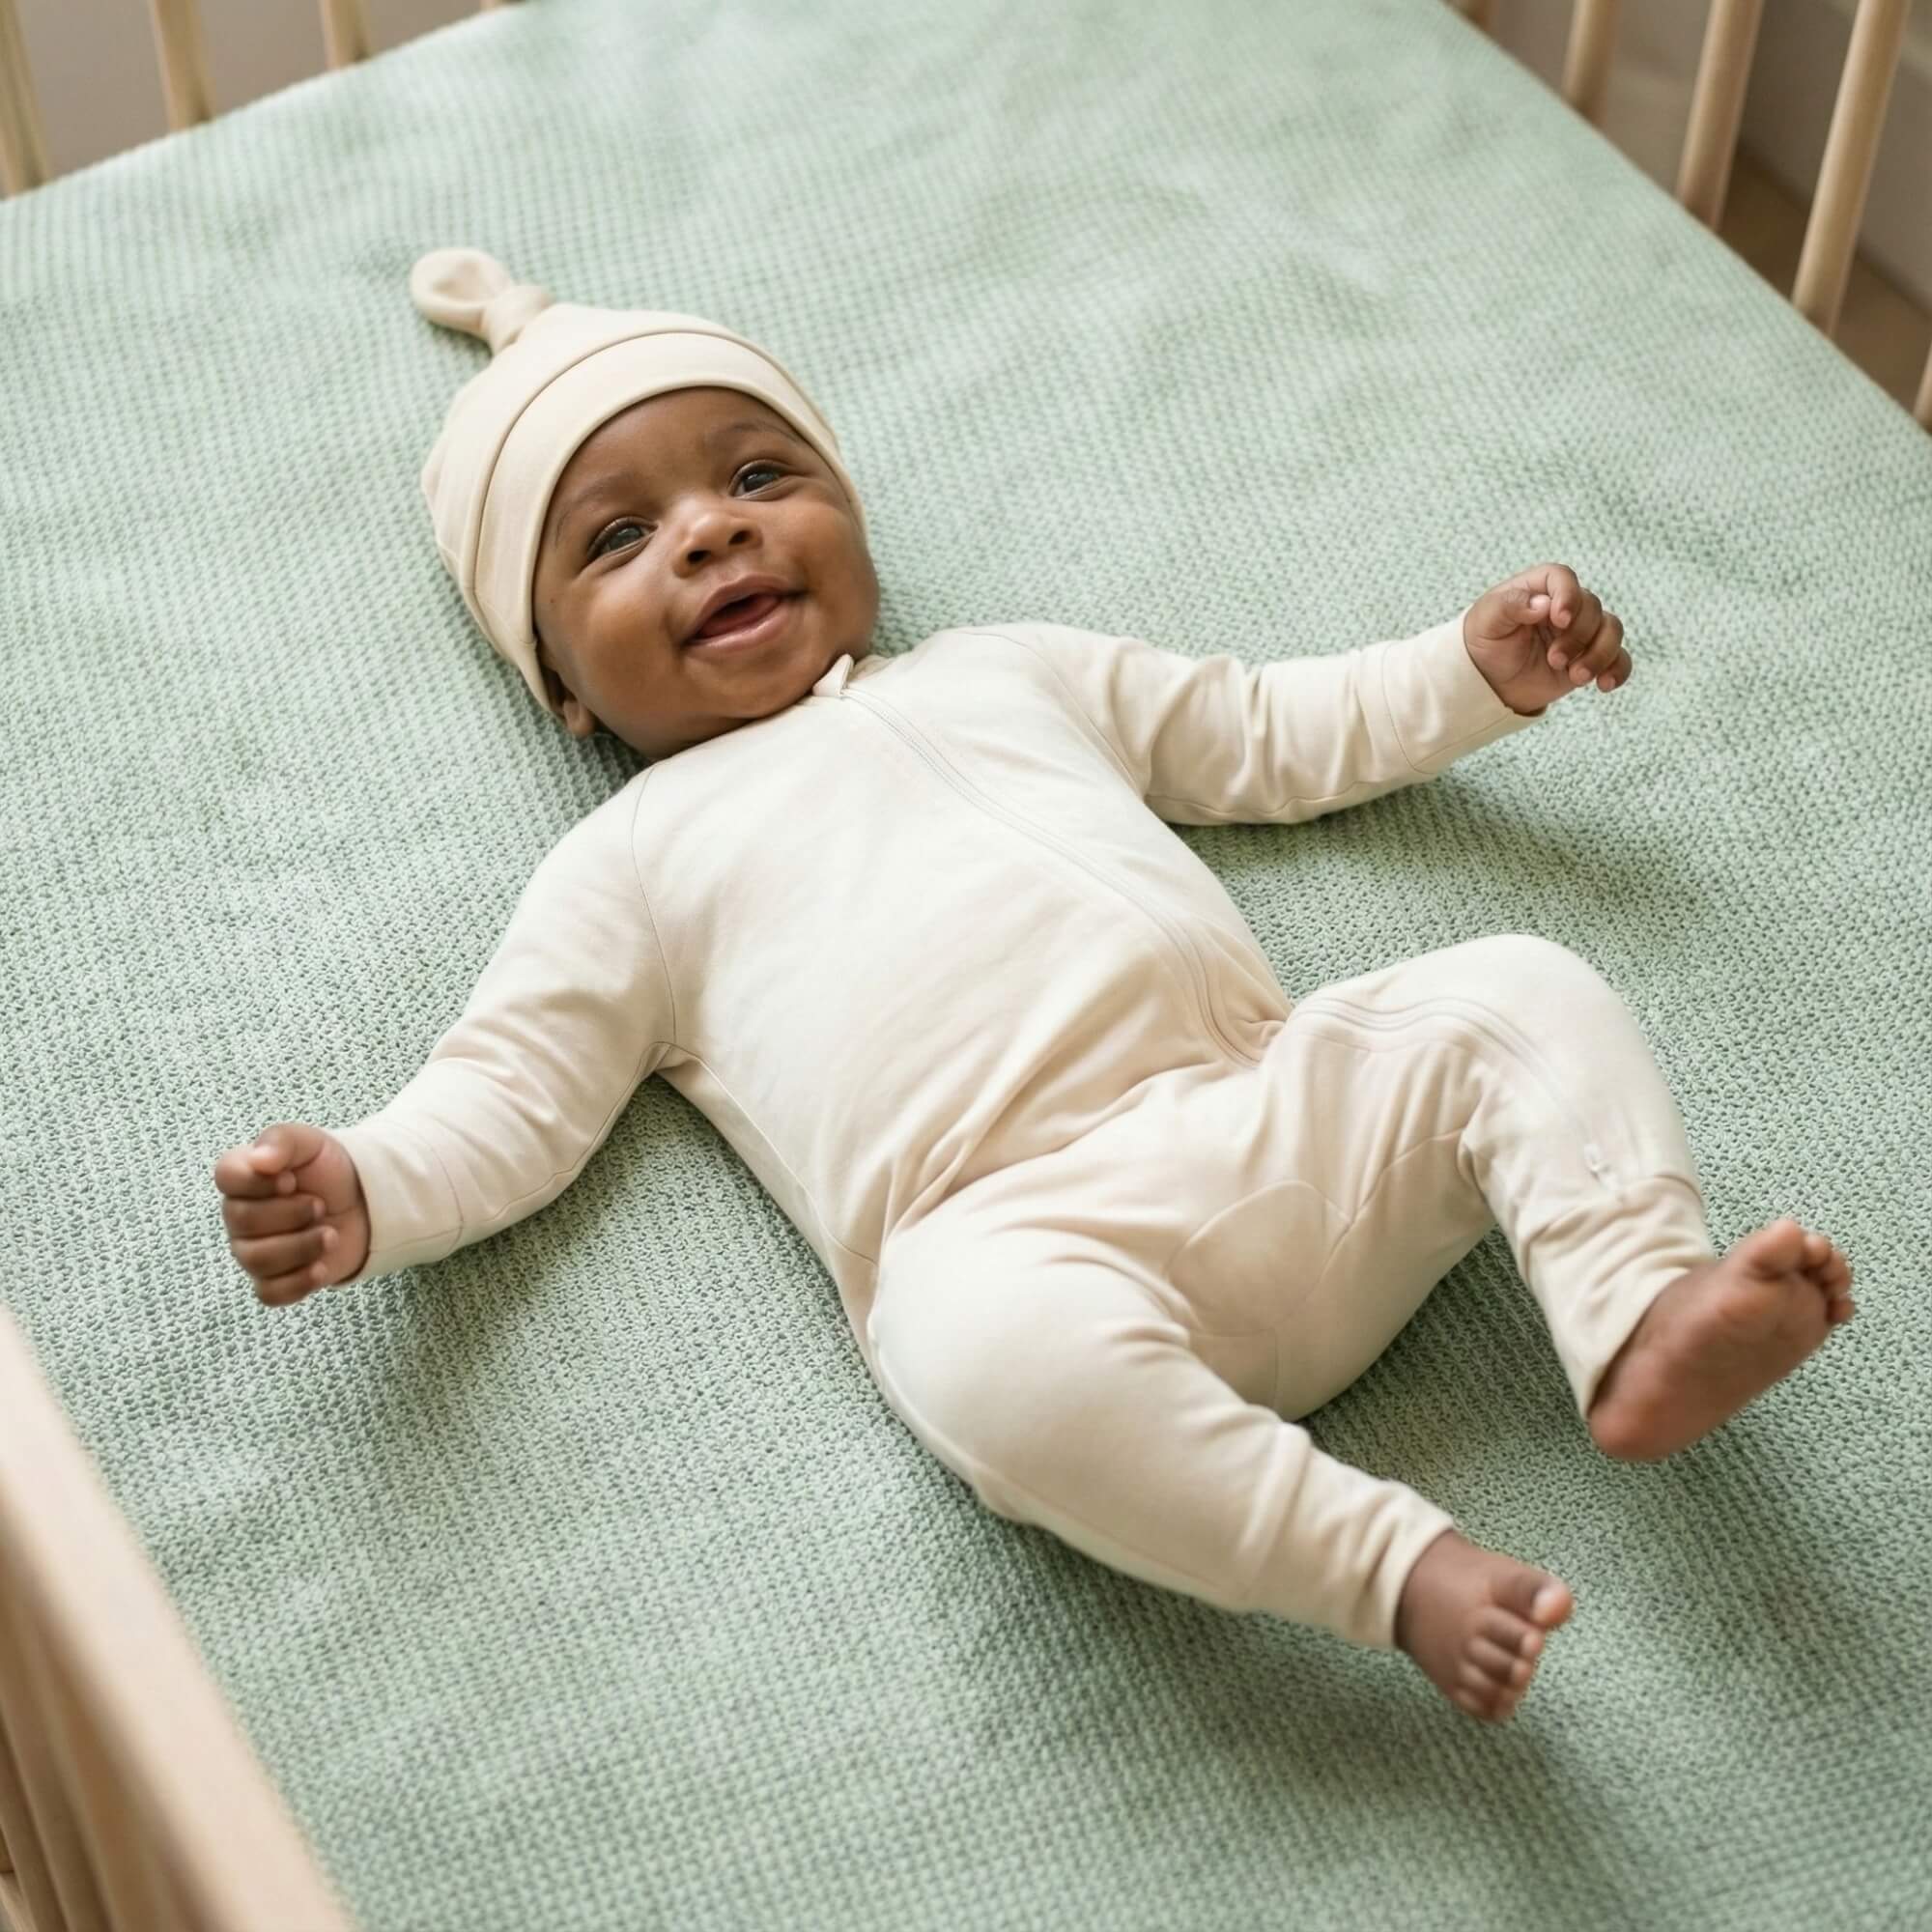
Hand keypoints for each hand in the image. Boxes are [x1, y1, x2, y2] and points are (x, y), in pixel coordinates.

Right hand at [213, 1121, 369, 1305]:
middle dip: (291, 1214)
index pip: (226, 1177)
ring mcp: (252, 1250)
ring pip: (257, 1260)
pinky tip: (322, 1267)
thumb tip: (259, 1159)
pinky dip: (299, 1282)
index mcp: (243, 1177)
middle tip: (321, 1205)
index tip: (292, 1181)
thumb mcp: (312, 1143)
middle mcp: (239, 1215)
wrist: (362, 1203)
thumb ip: (283, 1141)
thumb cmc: (328, 1170)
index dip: (258, 1182)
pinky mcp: (274, 1279)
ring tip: (330, 1234)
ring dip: (302, 1246)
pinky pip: (269, 1293)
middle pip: (243, 1222)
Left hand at [1462, 564, 1632, 716]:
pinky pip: (1619, 658)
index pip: (1563, 578)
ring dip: (1599, 654)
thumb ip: (1510, 605)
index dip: (1568, 596)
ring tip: (1577, 677)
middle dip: (1577, 636)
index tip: (1560, 620)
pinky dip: (1617, 670)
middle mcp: (1566, 605)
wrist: (1490, 680)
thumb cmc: (1486, 642)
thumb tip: (1542, 604)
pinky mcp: (1590, 657)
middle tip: (1553, 659)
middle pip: (1592, 608)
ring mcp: (1582, 632)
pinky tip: (1604, 685)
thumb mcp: (1486, 621)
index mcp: (1539, 588)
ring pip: (1612, 630)